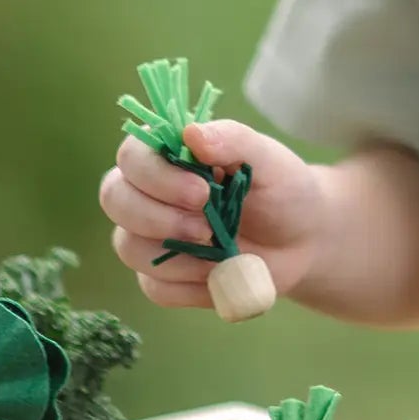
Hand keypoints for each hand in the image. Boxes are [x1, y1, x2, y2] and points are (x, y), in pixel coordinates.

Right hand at [99, 117, 329, 310]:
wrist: (303, 239)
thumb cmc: (281, 188)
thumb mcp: (267, 158)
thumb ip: (231, 139)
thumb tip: (190, 133)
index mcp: (169, 155)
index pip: (132, 156)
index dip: (157, 176)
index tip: (202, 191)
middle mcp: (149, 192)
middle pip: (115, 199)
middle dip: (157, 217)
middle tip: (207, 227)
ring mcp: (150, 236)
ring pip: (128, 246)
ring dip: (176, 254)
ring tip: (220, 251)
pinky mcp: (162, 276)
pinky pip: (154, 286)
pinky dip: (189, 285)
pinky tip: (220, 274)